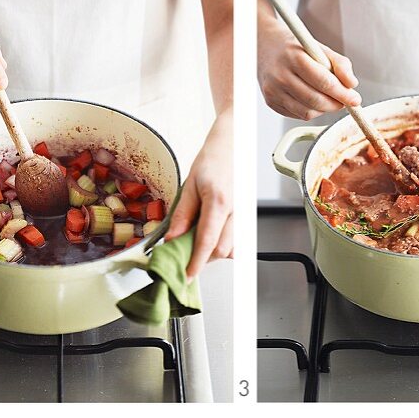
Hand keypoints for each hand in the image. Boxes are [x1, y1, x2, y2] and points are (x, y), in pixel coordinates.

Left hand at [165, 108, 231, 277]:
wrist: (234, 142)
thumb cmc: (213, 157)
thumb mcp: (190, 183)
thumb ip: (182, 214)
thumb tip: (172, 239)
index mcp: (219, 201)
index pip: (207, 241)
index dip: (195, 262)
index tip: (186, 276)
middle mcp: (236, 211)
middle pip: (220, 250)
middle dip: (201, 258)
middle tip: (181, 255)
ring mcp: (243, 214)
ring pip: (230, 248)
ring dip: (211, 252)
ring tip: (194, 241)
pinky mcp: (246, 216)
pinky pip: (236, 240)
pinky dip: (222, 244)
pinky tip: (210, 234)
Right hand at [258, 18, 360, 119]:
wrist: (264, 43)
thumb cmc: (293, 46)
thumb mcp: (319, 47)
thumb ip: (340, 63)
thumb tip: (352, 84)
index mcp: (294, 57)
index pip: (324, 82)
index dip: (343, 93)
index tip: (355, 98)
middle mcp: (280, 75)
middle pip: (315, 100)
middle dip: (336, 104)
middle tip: (345, 100)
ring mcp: (273, 90)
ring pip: (307, 112)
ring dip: (324, 109)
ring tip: (329, 98)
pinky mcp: (270, 101)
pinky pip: (297, 115)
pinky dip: (311, 111)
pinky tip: (313, 99)